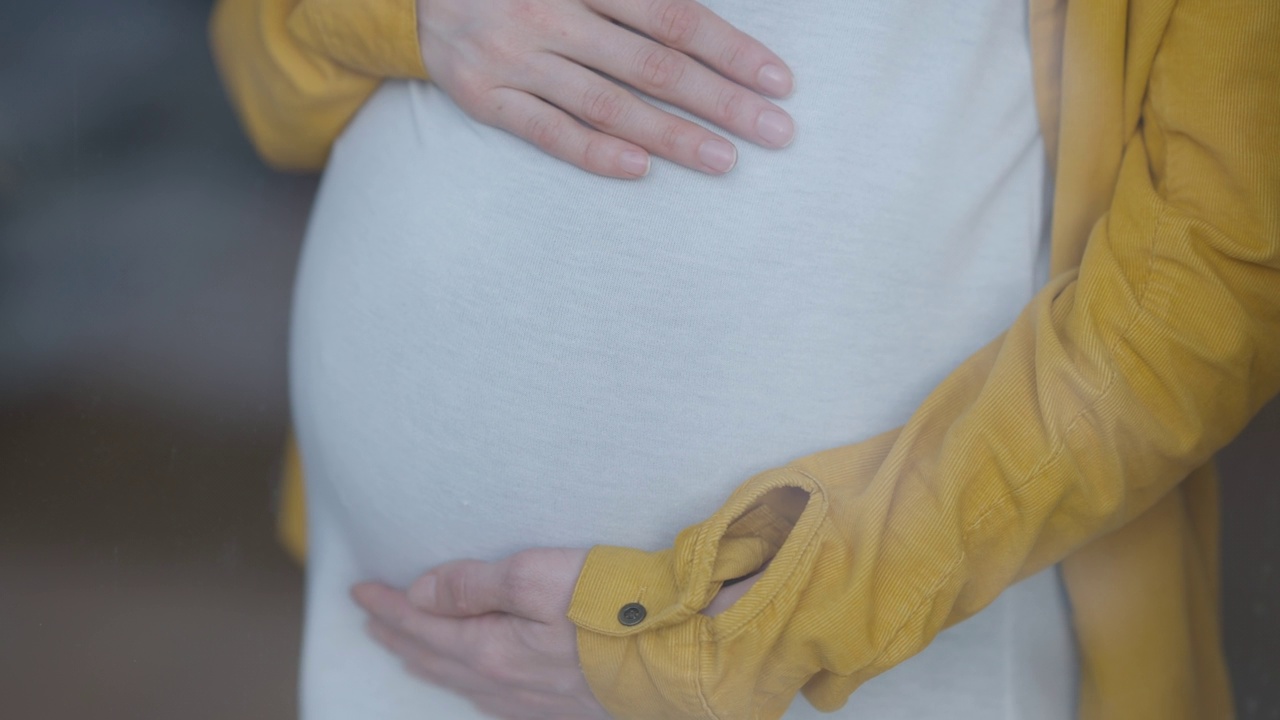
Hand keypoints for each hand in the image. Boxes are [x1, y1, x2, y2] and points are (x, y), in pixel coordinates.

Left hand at [353, 548, 607, 719]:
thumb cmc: (613, 608)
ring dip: (427, 661)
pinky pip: (491, 701)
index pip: (423, 624)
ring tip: (406, 650)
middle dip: (398, 635)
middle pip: (435, 657)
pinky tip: (472, 686)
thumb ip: (473, 584)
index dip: (388, 605)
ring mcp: (531, 702)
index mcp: (491, 649)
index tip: (359, 589)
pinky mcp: (559, 709)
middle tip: (372, 619)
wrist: (678, 657)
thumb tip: (419, 593)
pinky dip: (465, 685)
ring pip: (460, 683)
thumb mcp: (537, 576)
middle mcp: (503, 683)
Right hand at [416, 0, 795, 177]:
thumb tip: (697, 15)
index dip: (729, 49)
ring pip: (606, 103)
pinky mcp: (482, 98)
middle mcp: (548, 13)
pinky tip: (641, 169)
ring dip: (671, 135)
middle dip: (721, 100)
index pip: (672, 15)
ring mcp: (514, 59)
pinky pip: (545, 131)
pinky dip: (592, 151)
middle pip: (651, 63)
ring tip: (725, 160)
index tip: (778, 81)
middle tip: (776, 131)